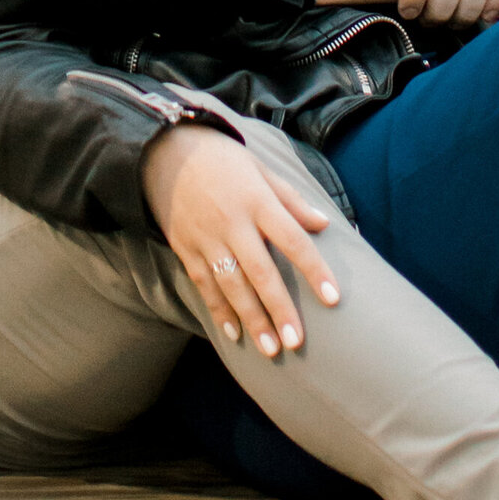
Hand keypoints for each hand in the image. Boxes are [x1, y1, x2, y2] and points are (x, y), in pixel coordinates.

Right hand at [140, 125, 339, 358]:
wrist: (165, 150)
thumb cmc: (222, 159)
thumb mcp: (260, 169)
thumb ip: (291, 199)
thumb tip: (323, 223)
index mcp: (258, 201)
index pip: (293, 240)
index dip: (314, 270)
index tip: (333, 299)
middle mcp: (233, 223)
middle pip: (261, 273)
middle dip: (279, 310)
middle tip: (296, 342)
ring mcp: (207, 238)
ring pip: (232, 286)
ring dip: (252, 320)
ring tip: (271, 349)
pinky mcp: (186, 248)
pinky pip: (204, 285)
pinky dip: (219, 311)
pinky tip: (234, 334)